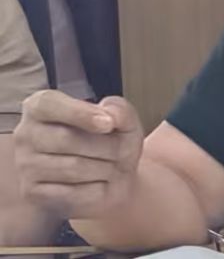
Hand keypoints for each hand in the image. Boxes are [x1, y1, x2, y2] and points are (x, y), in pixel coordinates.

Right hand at [13, 92, 144, 219]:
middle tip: (124, 151)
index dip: (80, 113)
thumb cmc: (110, 140)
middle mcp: (25, 134)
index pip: (48, 104)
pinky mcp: (31, 193)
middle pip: (66, 139)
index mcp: (40, 107)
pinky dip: (98, 189)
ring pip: (72, 168)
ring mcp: (24, 165)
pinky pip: (73, 193)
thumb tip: (110, 117)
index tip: (108, 124)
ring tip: (115, 167)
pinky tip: (101, 183)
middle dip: (107, 146)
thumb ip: (120, 110)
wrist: (110, 177)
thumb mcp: (122, 119)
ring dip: (106, 168)